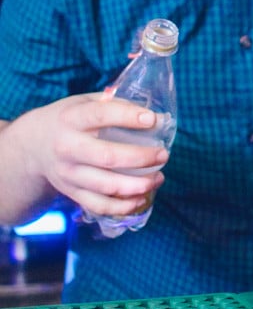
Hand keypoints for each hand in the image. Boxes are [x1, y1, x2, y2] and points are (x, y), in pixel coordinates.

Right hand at [13, 94, 167, 219]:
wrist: (33, 146)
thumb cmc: (70, 119)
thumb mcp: (84, 102)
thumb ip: (115, 105)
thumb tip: (157, 117)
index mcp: (72, 118)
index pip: (101, 116)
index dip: (128, 117)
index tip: (153, 119)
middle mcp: (68, 147)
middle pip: (108, 157)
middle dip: (142, 158)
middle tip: (163, 155)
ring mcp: (69, 173)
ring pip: (107, 186)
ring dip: (138, 185)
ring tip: (159, 177)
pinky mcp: (71, 192)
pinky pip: (99, 205)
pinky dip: (123, 206)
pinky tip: (142, 197)